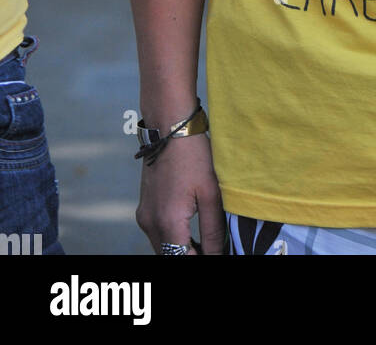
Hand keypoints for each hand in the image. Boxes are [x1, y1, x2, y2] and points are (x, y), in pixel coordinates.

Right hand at [136, 134, 223, 254]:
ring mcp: (144, 216)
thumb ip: (213, 230)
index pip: (182, 259)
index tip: (217, 254)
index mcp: (168, 222)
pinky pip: (157, 235)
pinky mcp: (144, 209)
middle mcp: (150, 223)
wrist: (170, 128)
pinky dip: (172, 240)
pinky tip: (190, 234)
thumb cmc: (194, 156)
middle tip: (213, 250)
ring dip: (181, 251)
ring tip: (205, 245)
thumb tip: (218, 254)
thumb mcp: (211, 193)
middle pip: (169, 257)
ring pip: (162, 249)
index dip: (202, 259)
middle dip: (190, 256)